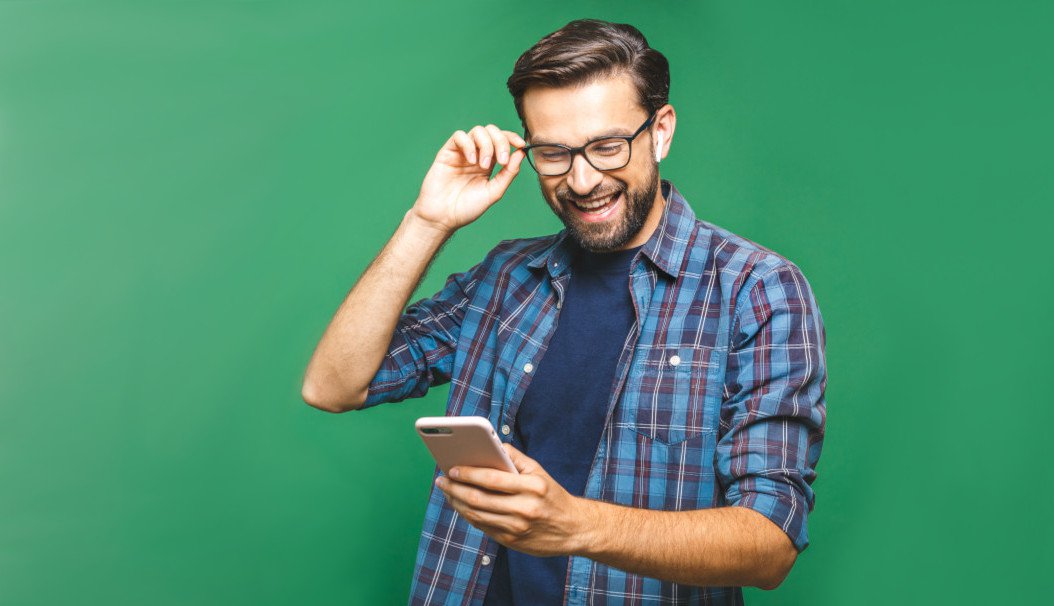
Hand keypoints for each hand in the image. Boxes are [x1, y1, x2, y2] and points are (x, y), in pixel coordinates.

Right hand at [412, 125, 525, 233]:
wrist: (443, 217)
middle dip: (501, 142)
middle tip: (501, 161)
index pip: (502, 140)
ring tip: (482, 165)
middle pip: (492, 131)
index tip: (521, 145)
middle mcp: (476, 154)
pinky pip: (459, 136)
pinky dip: (468, 144)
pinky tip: (471, 160)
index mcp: (489, 162)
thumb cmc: (467, 208)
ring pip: (478, 131)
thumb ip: (508, 173)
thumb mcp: (494, 192)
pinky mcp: (447, 152)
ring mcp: (462, 152)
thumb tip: (521, 153)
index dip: (512, 138)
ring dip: (486, 145)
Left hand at [435, 443, 588, 556]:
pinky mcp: (511, 541)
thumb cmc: (553, 495)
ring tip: (448, 491)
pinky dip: (468, 515)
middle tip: (442, 480)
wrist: (574, 528)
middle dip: (456, 488)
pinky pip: (483, 527)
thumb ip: (516, 458)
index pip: (493, 478)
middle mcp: (525, 508)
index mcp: (533, 487)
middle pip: (480, 498)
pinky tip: (461, 505)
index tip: (452, 468)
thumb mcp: (541, 472)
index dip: (469, 473)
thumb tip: (492, 445)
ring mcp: (517, 528)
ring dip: (457, 503)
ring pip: (477, 515)